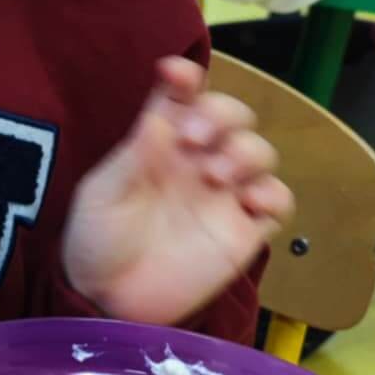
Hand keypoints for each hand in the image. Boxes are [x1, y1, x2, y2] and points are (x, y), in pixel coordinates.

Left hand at [62, 56, 292, 324]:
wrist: (106, 301)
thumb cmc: (96, 241)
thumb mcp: (102, 195)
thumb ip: (133, 156)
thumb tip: (162, 117)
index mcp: (161, 142)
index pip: (184, 97)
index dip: (187, 77)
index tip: (177, 73)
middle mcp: (197, 162)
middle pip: (233, 116)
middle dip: (223, 114)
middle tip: (194, 139)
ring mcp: (223, 197)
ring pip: (260, 153)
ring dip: (246, 153)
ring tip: (215, 177)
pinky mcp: (243, 233)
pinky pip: (278, 202)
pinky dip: (274, 194)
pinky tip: (249, 202)